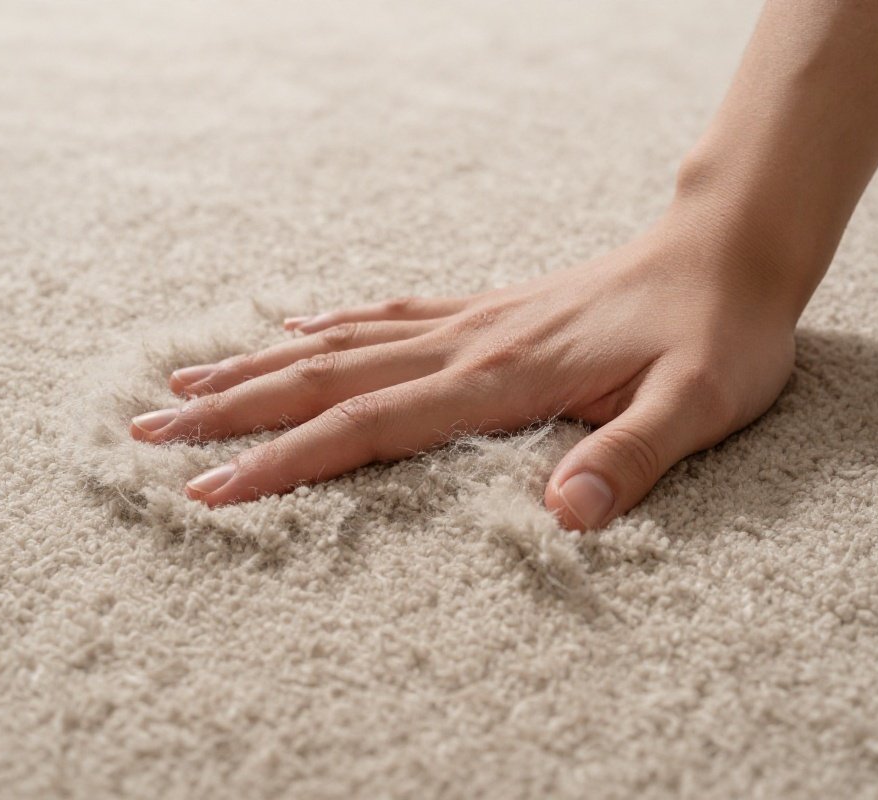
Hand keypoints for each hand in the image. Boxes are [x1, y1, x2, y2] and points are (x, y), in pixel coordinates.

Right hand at [129, 209, 798, 530]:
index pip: (369, 423)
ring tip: (187, 381)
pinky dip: (331, 323)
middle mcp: (468, 343)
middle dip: (234, 409)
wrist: (729, 249)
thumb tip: (565, 517)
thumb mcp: (697, 404)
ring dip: (259, 365)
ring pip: (341, 343)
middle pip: (325, 377)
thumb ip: (632, 457)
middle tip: (148, 431)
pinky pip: (390, 314)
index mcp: (502, 377)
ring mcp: (472, 320)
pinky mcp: (489, 309)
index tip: (212, 489)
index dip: (286, 461)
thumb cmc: (719, 333)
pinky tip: (296, 324)